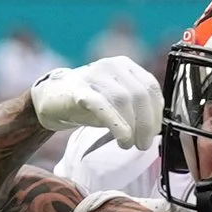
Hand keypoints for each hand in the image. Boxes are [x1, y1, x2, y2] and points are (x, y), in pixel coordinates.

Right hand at [30, 57, 162, 150]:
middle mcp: (111, 66)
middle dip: (146, 124)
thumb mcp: (119, 103)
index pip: (151, 88)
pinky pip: (101, 105)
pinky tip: (122, 138)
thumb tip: (157, 129)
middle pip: (140, 94)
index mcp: (125, 66)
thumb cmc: (91, 103)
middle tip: (143, 144)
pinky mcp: (78, 90)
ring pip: (123, 99)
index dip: (157, 113)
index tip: (155, 134)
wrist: (54, 98)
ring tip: (128, 144)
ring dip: (132, 127)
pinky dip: (116, 124)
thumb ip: (138, 109)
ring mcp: (94, 75)